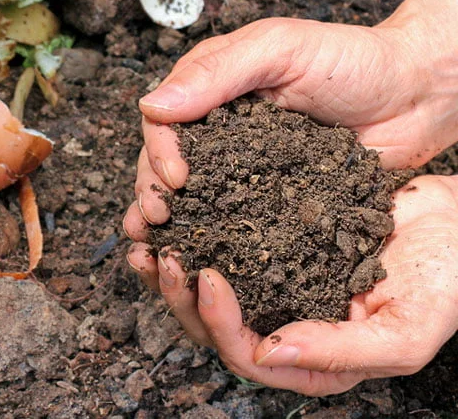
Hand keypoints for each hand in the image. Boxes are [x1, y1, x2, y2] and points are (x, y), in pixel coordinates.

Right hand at [124, 0, 457, 237]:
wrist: (418, 95)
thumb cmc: (354, 59)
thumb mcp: (281, 49)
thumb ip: (218, 72)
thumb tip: (152, 105)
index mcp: (211, 89)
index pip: (163, 121)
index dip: (159, 151)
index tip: (175, 178)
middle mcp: (219, 130)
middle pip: (166, 164)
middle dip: (153, 192)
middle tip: (159, 219)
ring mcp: (243, 168)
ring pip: (193, 197)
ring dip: (172, 223)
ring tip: (159, 248)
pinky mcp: (271, 200)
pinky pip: (235, 221)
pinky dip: (213, 240)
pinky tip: (200, 261)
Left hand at [127, 175, 457, 395]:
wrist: (457, 221)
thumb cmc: (445, 279)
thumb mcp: (406, 329)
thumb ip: (341, 352)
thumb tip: (267, 352)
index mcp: (313, 361)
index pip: (248, 357)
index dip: (219, 323)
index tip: (206, 276)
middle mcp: (285, 326)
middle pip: (214, 327)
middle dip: (180, 295)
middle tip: (163, 254)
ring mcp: (274, 286)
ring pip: (207, 290)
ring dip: (172, 268)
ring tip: (149, 237)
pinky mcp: (269, 246)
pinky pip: (220, 244)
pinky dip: (193, 232)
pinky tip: (172, 214)